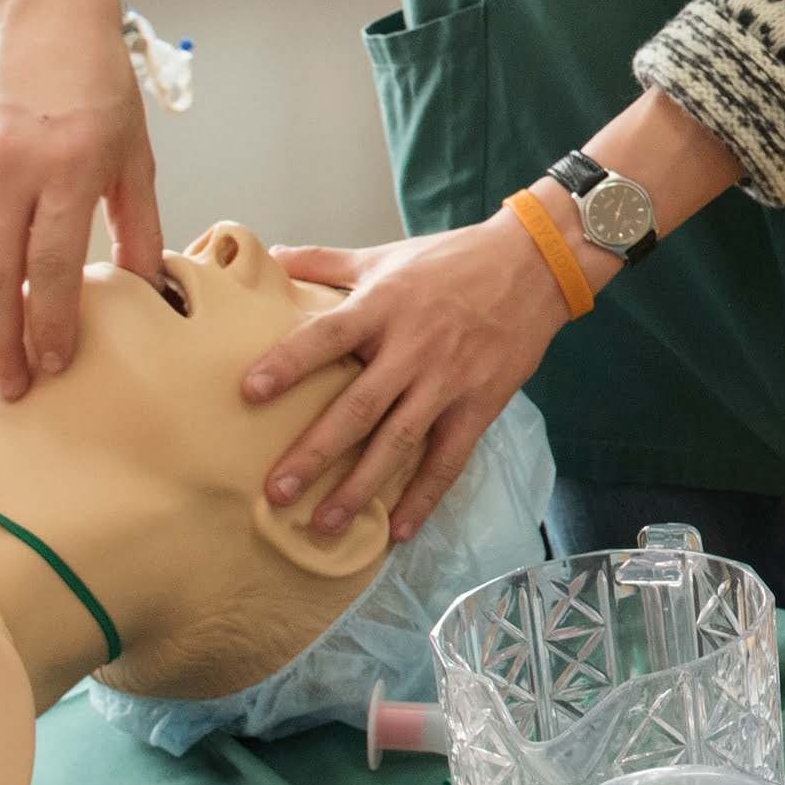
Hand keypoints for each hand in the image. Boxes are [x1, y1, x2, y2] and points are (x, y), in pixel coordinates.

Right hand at [0, 0, 157, 396]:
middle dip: (0, 343)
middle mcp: (6, 166)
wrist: (39, 17)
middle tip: (10, 388)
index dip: (50, 326)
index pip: (51, 268)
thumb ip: (135, 226)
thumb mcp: (133, 154)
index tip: (54, 367)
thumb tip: (145, 291)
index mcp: (65, 166)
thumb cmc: (96, 84)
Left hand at [241, 212, 572, 544]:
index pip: (328, 335)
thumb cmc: (452, 260)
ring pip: (398, 441)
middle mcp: (413, 347)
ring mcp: (448, 381)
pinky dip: (424, 497)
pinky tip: (398, 530)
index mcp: (383, 306)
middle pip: (358, 406)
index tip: (250, 390)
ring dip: (360, 487)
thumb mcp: (386, 255)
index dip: (290, 362)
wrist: (534, 265)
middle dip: (316, 452)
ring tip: (324, 524)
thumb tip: (266, 256)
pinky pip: (448, 459)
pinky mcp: (479, 405)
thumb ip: (325, 261)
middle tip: (277, 491)